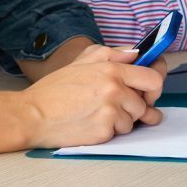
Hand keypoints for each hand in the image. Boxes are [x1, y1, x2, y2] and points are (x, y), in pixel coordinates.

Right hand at [19, 43, 164, 148]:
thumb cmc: (55, 89)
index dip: (154, 86)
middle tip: (118, 105)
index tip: (150, 90)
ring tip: (98, 112)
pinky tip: (92, 122)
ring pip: (132, 120)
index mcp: (112, 70)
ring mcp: (110, 112)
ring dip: (121, 119)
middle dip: (135, 106)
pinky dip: (109, 130)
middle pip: (144, 103)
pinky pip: (119, 133)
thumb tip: (138, 53)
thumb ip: (114, 53)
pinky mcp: (103, 132)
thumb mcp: (83, 60)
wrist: (31, 115)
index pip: (153, 78)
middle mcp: (115, 90)